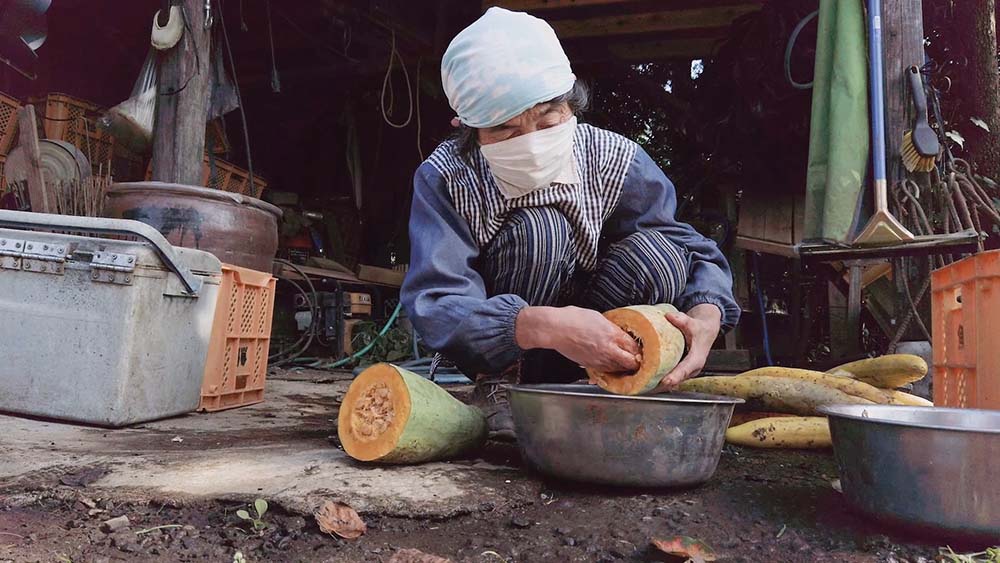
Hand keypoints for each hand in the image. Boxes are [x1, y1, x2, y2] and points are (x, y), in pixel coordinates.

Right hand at [516, 306, 640, 372]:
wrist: (555, 329)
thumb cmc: (574, 319)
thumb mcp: (599, 318)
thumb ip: (612, 328)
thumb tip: (620, 333)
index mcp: (613, 335)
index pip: (635, 348)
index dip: (641, 350)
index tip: (644, 350)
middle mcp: (608, 350)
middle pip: (631, 363)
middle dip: (637, 362)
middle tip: (640, 360)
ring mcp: (599, 360)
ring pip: (619, 369)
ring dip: (625, 367)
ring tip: (628, 364)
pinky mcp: (590, 365)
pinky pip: (606, 371)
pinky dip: (612, 369)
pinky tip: (612, 365)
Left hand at [652, 304, 722, 391]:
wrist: (706, 332)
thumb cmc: (700, 329)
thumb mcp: (693, 323)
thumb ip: (683, 320)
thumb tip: (670, 316)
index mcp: (696, 359)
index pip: (685, 370)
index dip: (675, 376)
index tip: (665, 381)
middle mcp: (691, 369)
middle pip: (676, 381)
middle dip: (661, 385)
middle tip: (645, 386)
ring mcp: (685, 372)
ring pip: (671, 383)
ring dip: (657, 385)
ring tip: (641, 386)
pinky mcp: (679, 372)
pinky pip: (668, 379)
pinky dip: (657, 381)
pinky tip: (644, 381)